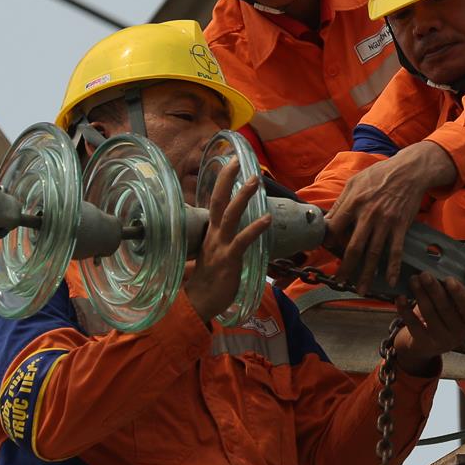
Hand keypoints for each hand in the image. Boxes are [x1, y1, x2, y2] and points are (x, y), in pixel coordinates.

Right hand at [182, 160, 269, 322]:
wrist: (198, 304)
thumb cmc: (208, 282)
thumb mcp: (215, 256)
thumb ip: (223, 242)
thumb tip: (236, 233)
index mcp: (211, 234)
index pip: (215, 202)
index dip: (222, 182)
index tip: (230, 163)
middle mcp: (214, 236)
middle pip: (218, 201)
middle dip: (227, 180)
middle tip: (237, 160)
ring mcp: (220, 247)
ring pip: (230, 216)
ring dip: (242, 197)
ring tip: (254, 181)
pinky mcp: (229, 260)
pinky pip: (242, 240)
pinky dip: (254, 228)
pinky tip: (266, 218)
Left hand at [330, 141, 456, 290]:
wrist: (409, 171)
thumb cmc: (379, 175)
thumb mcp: (355, 182)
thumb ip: (341, 202)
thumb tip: (327, 220)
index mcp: (354, 203)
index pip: (335, 227)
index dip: (328, 241)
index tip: (326, 250)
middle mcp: (368, 215)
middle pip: (353, 248)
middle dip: (345, 268)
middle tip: (339, 282)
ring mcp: (385, 223)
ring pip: (373, 254)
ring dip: (366, 274)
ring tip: (360, 290)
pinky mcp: (400, 227)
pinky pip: (395, 251)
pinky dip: (393, 268)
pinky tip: (391, 281)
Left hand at [392, 272, 464, 376]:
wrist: (427, 344)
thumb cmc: (442, 316)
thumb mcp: (452, 306)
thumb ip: (450, 292)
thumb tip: (439, 269)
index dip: (459, 293)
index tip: (449, 279)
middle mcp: (459, 333)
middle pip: (445, 308)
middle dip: (433, 289)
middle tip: (424, 274)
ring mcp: (442, 340)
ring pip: (429, 314)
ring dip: (420, 294)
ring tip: (413, 280)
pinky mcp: (425, 344)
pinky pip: (414, 324)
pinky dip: (405, 310)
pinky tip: (401, 297)